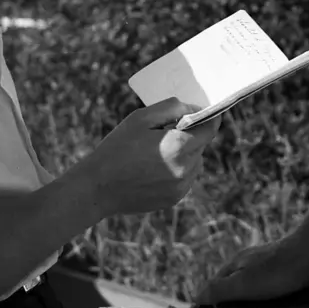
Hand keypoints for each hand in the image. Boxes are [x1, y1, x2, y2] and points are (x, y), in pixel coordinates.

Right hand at [83, 98, 220, 218]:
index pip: (210, 129)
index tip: (205, 111)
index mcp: (178, 147)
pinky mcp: (174, 199)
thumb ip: (171, 108)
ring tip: (159, 151)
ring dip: (186, 153)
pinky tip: (155, 168)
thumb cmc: (117, 148)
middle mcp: (184, 169)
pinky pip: (185, 178)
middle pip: (202, 145)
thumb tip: (192, 109)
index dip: (210, 117)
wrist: (98, 188)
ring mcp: (180, 187)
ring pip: (195, 162)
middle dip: (191, 135)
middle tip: (169, 130)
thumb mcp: (140, 118)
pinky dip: (177, 170)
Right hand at [194, 234, 308, 307]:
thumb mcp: (242, 284)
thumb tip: (195, 299)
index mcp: (234, 265)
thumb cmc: (275, 272)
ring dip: (245, 305)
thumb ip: (218, 291)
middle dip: (227, 306)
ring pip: (248, 289)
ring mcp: (264, 266)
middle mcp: (246, 264)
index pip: (213, 288)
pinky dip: (261, 301)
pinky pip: (265, 290)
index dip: (208, 305)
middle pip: (230, 288)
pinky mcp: (281, 271)